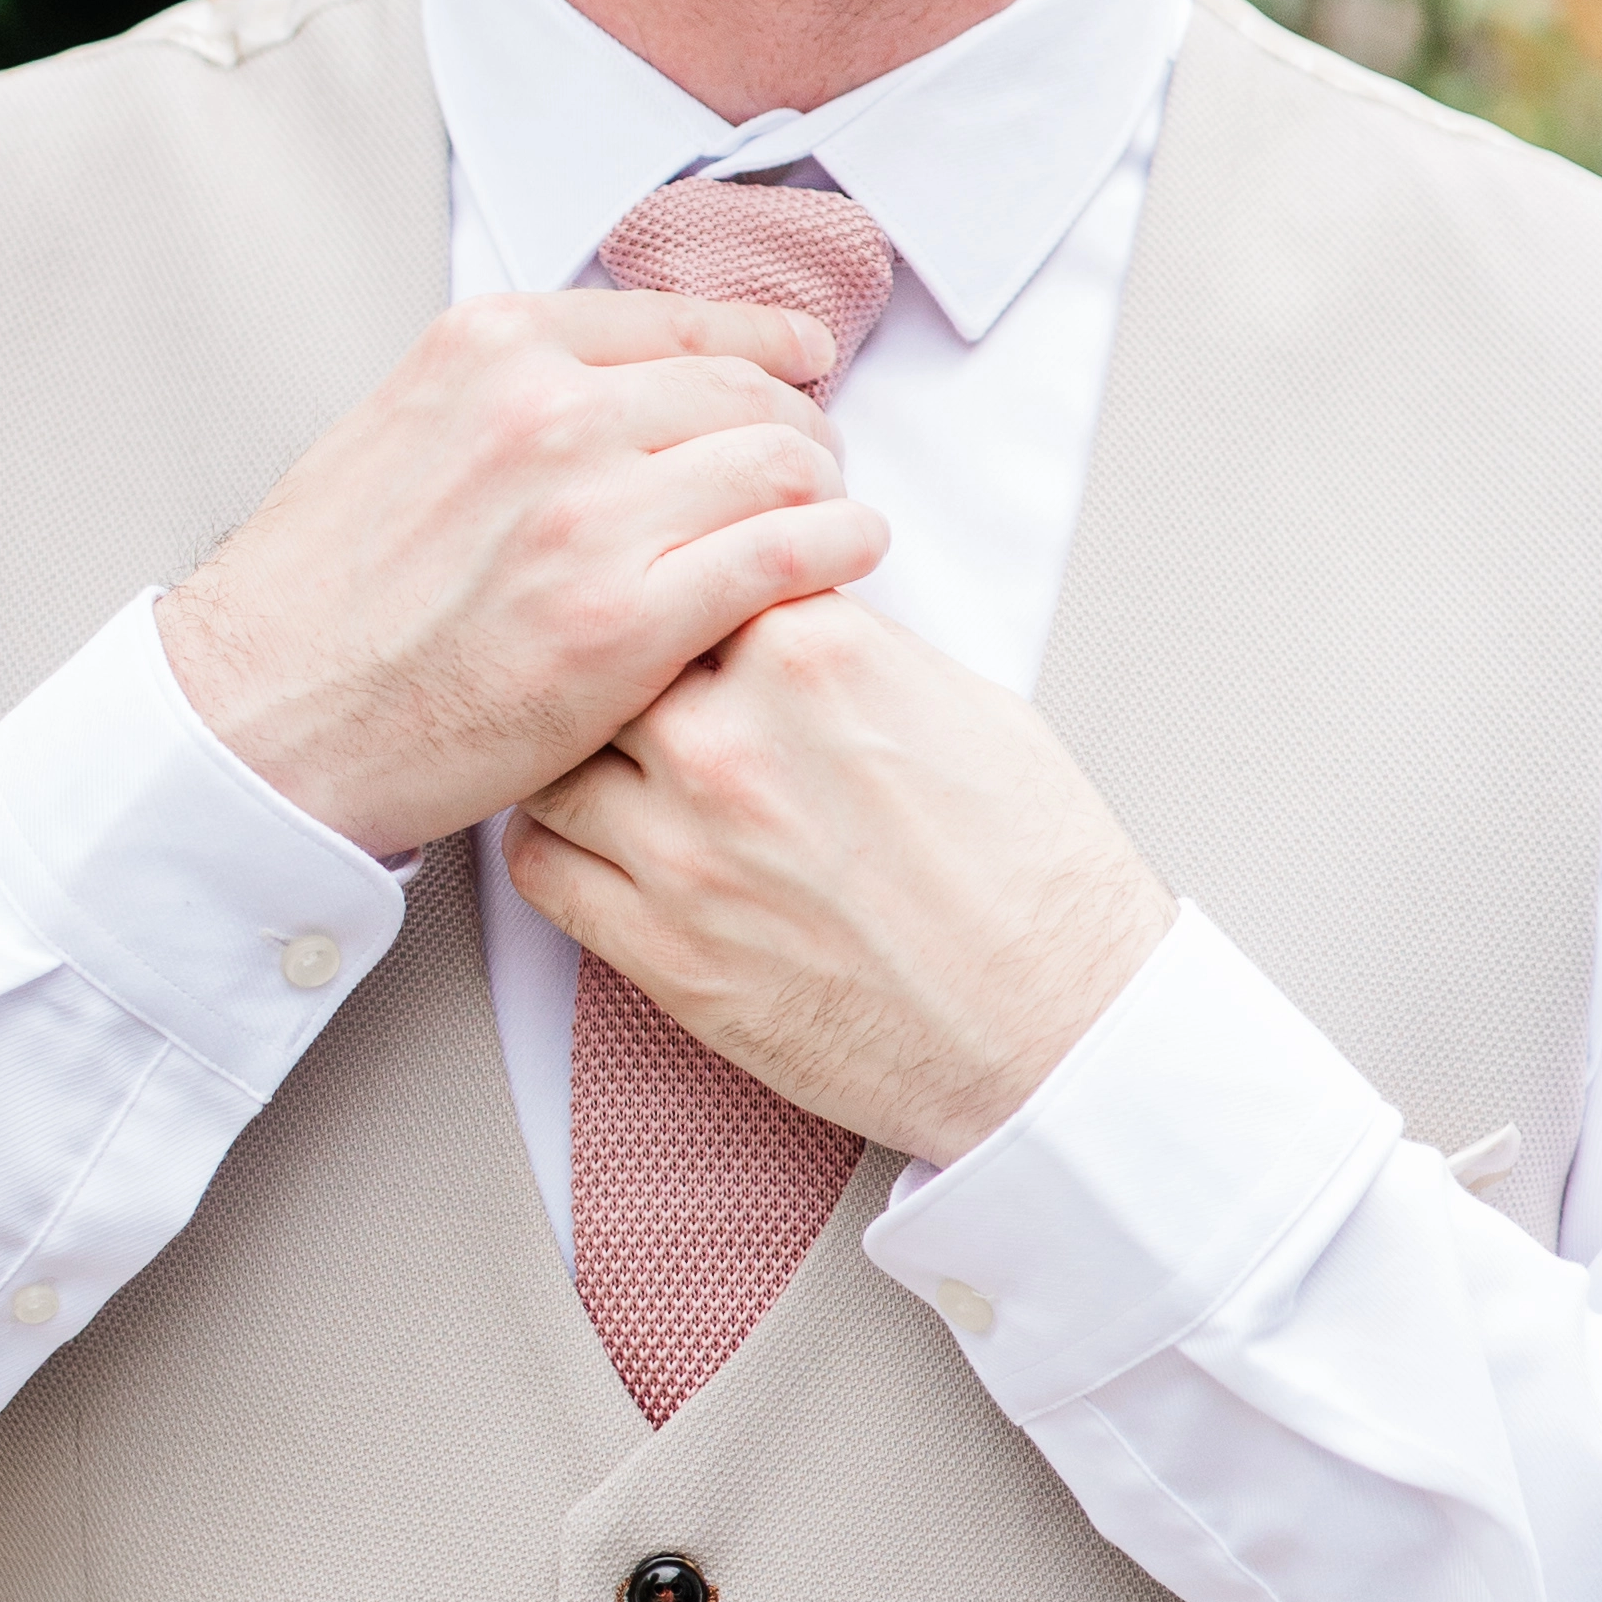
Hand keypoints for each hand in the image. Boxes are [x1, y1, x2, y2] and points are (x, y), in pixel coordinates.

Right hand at [156, 292, 884, 857]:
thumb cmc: (322, 598)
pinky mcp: (625, 620)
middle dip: (799, 423)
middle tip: (817, 462)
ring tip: (834, 516)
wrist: (261, 717)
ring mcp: (589, 514)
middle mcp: (547, 411)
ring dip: (826, 486)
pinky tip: (852, 554)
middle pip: (743, 389)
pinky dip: (840, 545)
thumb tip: (618, 383)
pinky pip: (784, 553)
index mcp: (494, 348)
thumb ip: (509, 392)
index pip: (677, 320)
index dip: (762, 340)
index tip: (802, 355)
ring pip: (780, 461)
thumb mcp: (402, 428)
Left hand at [503, 592, 1174, 1160]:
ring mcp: (683, 848)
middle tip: (638, 696)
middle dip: (620, 674)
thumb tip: (781, 618)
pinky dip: (556, 846)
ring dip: (576, 760)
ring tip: (614, 772)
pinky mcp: (662, 952)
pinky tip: (599, 846)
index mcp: (813, 651)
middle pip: (606, 661)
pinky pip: (541, 870)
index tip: (697, 624)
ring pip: (553, 762)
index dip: (689, 598)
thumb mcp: (967, 702)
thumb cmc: (1037, 871)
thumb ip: (848, 646)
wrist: (1061, 1027)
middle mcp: (730, 738)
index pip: (690, 574)